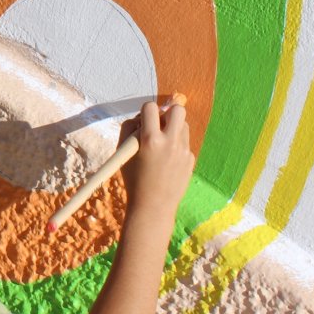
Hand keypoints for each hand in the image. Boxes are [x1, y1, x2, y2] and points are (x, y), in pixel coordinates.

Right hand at [119, 99, 194, 220]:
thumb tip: (141, 117)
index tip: (144, 121)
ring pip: (184, 125)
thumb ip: (128, 129)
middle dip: (168, 113)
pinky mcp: (191, 159)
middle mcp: (170, 142)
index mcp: (150, 139)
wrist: (153, 206)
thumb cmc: (133, 179)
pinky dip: (177, 146)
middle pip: (178, 110)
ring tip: (163, 144)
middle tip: (160, 125)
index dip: (145, 111)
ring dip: (173, 128)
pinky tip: (168, 161)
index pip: (151, 107)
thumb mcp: (123, 152)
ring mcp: (183, 151)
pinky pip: (185, 143)